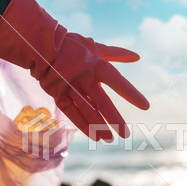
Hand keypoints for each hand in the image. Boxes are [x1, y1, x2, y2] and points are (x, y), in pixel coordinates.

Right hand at [0, 0, 148, 140]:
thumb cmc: (72, 46)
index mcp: (96, 65)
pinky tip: (94, 136)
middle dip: (115, 120)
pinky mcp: (58, 95)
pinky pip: (72, 113)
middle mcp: (84, 78)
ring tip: (110, 139)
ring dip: (100, 127)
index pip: (118, 82)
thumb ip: (116, 54)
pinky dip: (83, 126)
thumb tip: (137, 57)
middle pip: (103, 103)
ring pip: (88, 111)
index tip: (146, 106)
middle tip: (126, 135)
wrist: (40, 46)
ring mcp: (70, 87)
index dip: (131, 94)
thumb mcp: (95, 46)